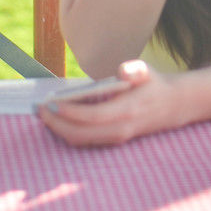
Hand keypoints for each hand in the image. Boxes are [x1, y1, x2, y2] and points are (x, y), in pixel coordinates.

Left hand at [39, 60, 180, 146]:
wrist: (172, 106)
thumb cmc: (153, 84)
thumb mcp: (146, 71)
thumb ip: (135, 70)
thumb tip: (123, 71)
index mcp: (126, 111)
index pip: (92, 116)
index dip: (70, 112)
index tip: (51, 103)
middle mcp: (120, 129)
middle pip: (81, 134)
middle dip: (56, 124)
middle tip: (38, 110)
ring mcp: (116, 138)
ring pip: (81, 141)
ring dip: (59, 130)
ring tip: (43, 114)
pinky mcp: (112, 140)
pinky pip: (86, 141)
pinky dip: (68, 132)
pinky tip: (58, 120)